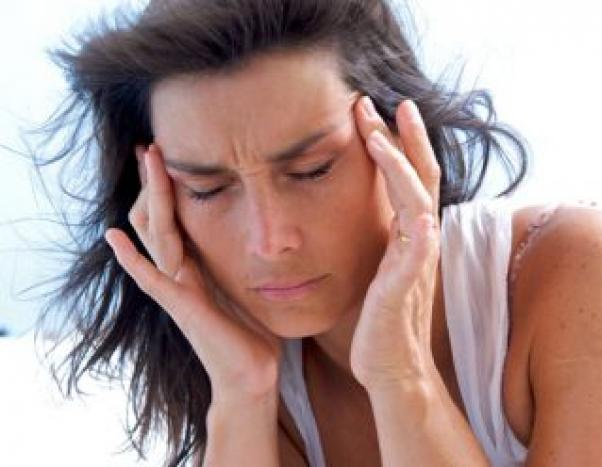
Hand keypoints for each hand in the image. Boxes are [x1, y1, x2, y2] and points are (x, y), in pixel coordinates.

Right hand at [105, 144, 281, 403]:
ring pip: (155, 234)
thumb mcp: (247, 284)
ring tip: (146, 162)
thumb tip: (265, 234)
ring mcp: (176, 288)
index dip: (169, 187)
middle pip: (157, 218)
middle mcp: (179, 272)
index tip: (168, 153)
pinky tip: (113, 236)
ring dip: (150, 197)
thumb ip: (243, 260)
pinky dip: (131, 258)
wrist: (250, 374)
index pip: (174, 218)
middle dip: (154, 181)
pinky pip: (150, 278)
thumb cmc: (252, 331)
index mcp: (195, 265)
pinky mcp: (181, 307)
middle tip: (149, 145)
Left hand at [349, 96, 441, 390]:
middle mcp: (418, 242)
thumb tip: (362, 219)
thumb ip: (378, 244)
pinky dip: (418, 224)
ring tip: (376, 133)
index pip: (409, 179)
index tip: (375, 114)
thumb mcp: (377, 271)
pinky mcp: (406, 287)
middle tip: (382, 102)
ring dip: (399, 166)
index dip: (397, 145)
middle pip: (420, 177)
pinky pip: (419, 249)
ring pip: (417, 201)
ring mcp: (416, 262)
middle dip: (403, 138)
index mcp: (408, 236)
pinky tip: (413, 200)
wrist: (391, 369)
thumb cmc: (380, 323)